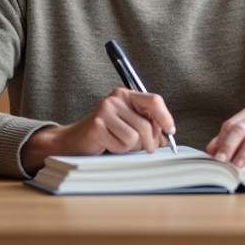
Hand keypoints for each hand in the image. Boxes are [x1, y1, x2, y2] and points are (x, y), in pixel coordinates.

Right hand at [20, 87, 175, 173]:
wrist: (74, 140)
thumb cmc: (105, 133)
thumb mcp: (129, 125)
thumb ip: (148, 126)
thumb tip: (168, 136)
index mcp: (126, 95)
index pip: (153, 100)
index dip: (165, 117)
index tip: (170, 131)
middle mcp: (115, 99)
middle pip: (146, 124)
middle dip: (150, 142)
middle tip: (146, 148)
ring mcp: (105, 111)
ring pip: (135, 137)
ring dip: (130, 147)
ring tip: (118, 143)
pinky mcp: (97, 126)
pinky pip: (121, 145)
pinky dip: (118, 150)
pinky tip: (108, 144)